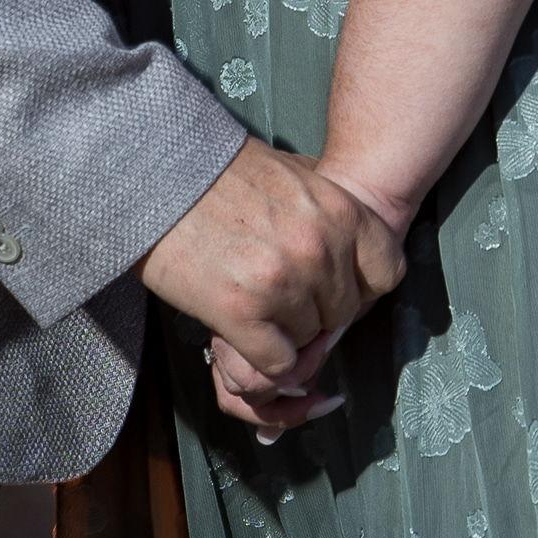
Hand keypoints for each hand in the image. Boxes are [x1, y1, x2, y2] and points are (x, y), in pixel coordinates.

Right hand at [201, 155, 421, 436]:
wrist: (150, 174)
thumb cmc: (218, 171)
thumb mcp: (293, 173)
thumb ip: (328, 209)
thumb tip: (349, 243)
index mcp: (340, 210)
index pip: (387, 273)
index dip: (360, 286)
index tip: (333, 285)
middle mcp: (319, 248)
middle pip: (341, 313)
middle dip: (313, 311)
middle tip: (276, 293)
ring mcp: (282, 282)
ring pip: (307, 342)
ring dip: (281, 332)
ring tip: (249, 300)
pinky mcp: (241, 313)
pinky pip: (276, 366)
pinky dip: (262, 361)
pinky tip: (240, 331)